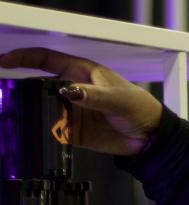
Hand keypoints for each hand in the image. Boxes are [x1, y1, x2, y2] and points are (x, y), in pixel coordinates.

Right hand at [0, 48, 162, 155]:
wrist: (151, 137)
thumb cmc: (137, 107)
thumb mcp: (115, 98)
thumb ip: (91, 96)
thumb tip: (68, 91)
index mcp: (81, 72)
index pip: (47, 60)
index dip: (24, 58)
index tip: (4, 61)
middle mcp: (74, 91)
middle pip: (41, 87)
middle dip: (24, 90)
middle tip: (7, 97)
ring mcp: (75, 113)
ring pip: (47, 111)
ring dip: (34, 116)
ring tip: (19, 119)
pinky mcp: (79, 134)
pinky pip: (58, 134)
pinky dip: (48, 137)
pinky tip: (37, 139)